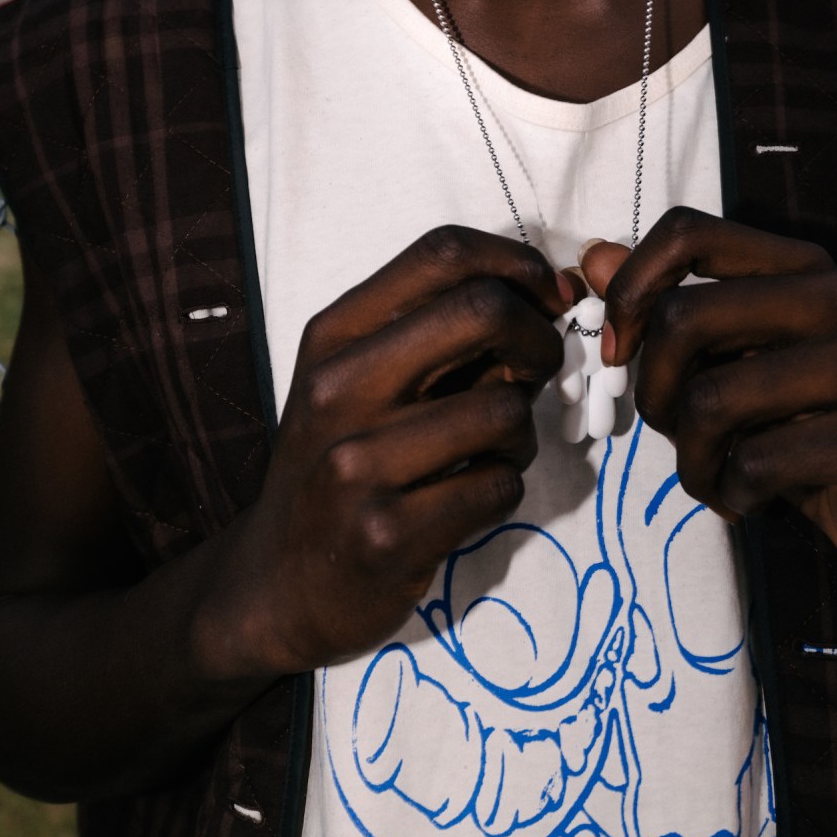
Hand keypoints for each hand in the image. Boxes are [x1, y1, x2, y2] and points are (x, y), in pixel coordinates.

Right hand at [204, 226, 570, 676]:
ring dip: (522, 432)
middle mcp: (337, 388)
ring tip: (493, 450)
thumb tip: (557, 289)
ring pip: (505, 408)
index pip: (442, 253)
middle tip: (538, 371)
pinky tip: (470, 497)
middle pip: (482, 310)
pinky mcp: (386, 535)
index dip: (517, 265)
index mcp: (334, 334)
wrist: (279, 583)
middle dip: (538, 338)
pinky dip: (504, 488)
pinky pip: (498, 486)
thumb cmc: (340, 462)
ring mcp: (356, 464)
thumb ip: (442, 330)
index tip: (548, 296)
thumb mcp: (360, 379)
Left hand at [581, 209, 836, 589]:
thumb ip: (669, 308)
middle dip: (655, 393)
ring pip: (711, 399)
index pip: (688, 233)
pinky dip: (732, 492)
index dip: (630, 287)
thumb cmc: (808, 430)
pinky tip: (751, 499)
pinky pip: (757, 461)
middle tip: (676, 433)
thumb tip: (592, 259)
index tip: (617, 349)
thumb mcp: (735, 364)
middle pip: (683, 318)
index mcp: (802, 265)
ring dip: (691, 459)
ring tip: (713, 475)